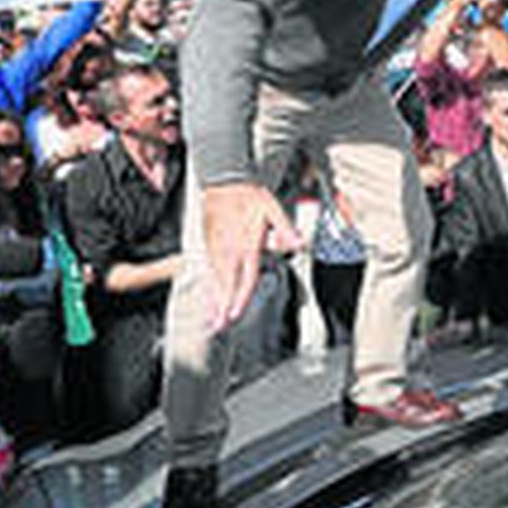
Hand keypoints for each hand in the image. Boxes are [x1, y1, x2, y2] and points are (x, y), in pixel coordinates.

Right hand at [203, 182, 302, 331]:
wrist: (224, 181)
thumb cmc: (249, 194)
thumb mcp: (273, 208)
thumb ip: (285, 229)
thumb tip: (298, 244)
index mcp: (246, 244)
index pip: (244, 278)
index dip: (239, 298)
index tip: (233, 314)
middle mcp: (229, 249)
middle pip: (226, 284)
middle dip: (221, 306)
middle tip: (218, 325)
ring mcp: (217, 247)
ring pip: (215, 279)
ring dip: (213, 299)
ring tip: (211, 318)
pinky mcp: (210, 243)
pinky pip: (209, 270)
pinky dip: (209, 285)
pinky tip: (209, 295)